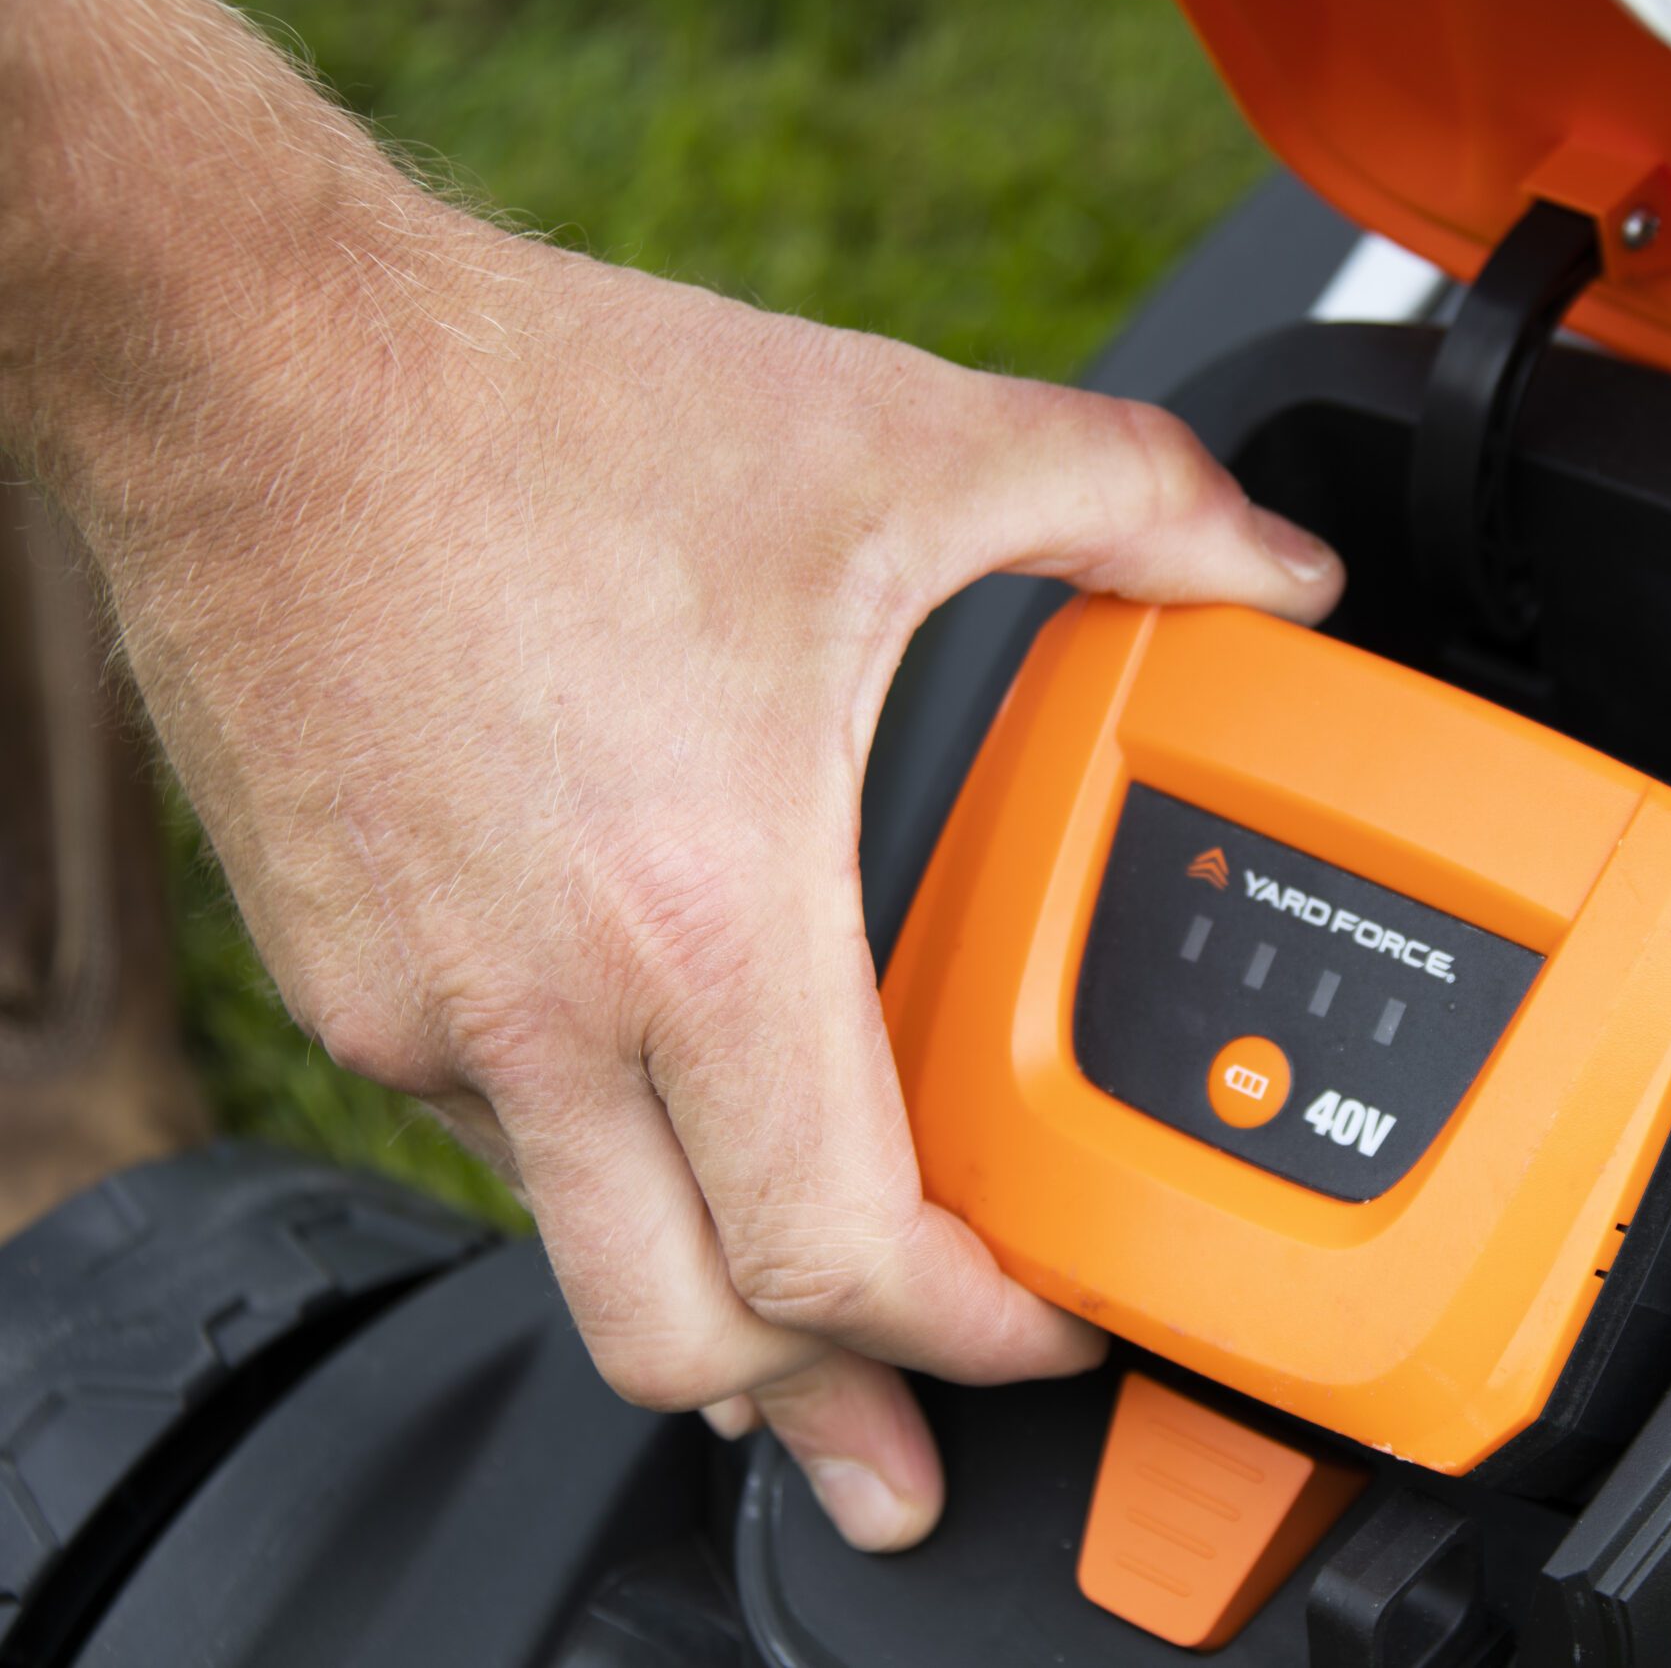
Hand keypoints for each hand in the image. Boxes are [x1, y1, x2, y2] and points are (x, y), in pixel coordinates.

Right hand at [2, 0, 1338, 1552]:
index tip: (1046, 1330)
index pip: (846, 1249)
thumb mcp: (890, 443)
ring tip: (798, 1290)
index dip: (972, 1333)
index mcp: (699, 916)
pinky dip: (608, 1153)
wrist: (251, 360)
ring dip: (707, 1286)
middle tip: (907, 1456)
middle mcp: (539, 1005)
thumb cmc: (538, 414)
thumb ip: (1124, 501)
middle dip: (822, 1419)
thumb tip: (1272, 563)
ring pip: (584, 1243)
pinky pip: (499, 1132)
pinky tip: (665, 1086)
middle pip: (688, 1335)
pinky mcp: (335, 969)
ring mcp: (415, 1005)